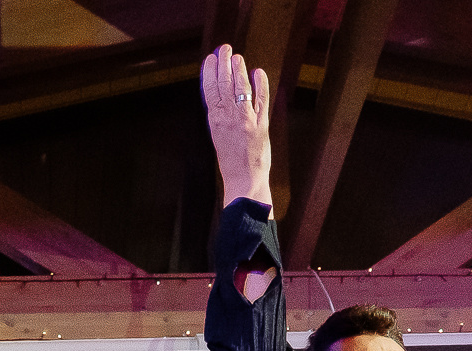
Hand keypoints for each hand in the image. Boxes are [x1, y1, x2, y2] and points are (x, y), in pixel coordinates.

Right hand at [200, 44, 271, 208]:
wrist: (244, 180)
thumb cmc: (231, 160)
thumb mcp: (219, 135)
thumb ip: (220, 114)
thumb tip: (221, 94)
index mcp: (215, 120)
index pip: (209, 90)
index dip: (209, 71)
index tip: (210, 58)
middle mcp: (228, 118)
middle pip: (224, 84)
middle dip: (223, 63)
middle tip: (225, 48)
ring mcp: (245, 120)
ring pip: (240, 88)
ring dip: (239, 70)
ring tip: (238, 57)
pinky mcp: (261, 125)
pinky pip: (261, 100)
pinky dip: (260, 84)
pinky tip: (258, 72)